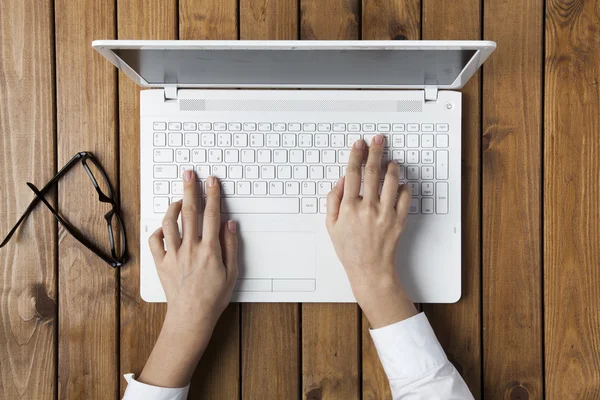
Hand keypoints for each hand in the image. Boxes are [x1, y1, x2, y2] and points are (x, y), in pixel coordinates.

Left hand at [139, 171, 237, 386]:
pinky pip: (155, 242)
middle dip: (190, 190)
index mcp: (210, 250)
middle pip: (189, 212)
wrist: (191, 317)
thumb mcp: (232, 272)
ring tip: (177, 199)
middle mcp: (190, 248)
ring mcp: (173, 255)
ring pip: (169, 223)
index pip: (212, 215)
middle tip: (189, 174)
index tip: (212, 181)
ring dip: (172, 207)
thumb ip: (230, 245)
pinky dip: (158, 231)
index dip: (212, 195)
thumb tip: (230, 224)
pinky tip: (164, 228)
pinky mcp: (161, 263)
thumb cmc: (214, 297)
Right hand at [326, 135, 416, 327]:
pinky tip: (399, 185)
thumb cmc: (349, 249)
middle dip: (375, 152)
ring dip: (392, 166)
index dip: (355, 156)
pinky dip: (403, 187)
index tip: (359, 144)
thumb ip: (333, 201)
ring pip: (391, 180)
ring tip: (391, 161)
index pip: (352, 174)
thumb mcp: (331, 226)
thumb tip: (341, 181)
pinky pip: (404, 197)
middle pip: (372, 172)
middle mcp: (368, 208)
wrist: (369, 269)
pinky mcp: (399, 220)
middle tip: (378, 140)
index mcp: (349, 207)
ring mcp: (385, 213)